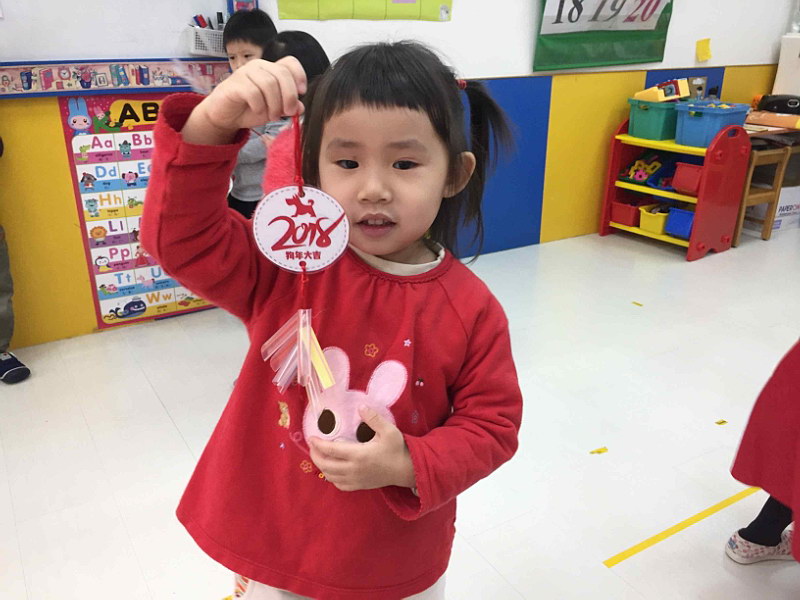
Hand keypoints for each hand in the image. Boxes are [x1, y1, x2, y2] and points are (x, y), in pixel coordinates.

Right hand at [182, 57, 306, 144]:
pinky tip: (257, 111)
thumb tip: (301, 107)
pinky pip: (253, 92)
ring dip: (274, 104)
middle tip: (288, 112)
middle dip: (289, 95)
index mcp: (271, 69)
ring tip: (272, 116)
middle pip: (282, 74)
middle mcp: (259, 66)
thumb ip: (288, 107)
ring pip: (269, 83)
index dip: (299, 75)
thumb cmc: (251, 108)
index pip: (290, 63)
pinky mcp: (234, 84)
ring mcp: (245, 73)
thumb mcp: (275, 110)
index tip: (302, 93)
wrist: (226, 116)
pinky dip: (259, 105)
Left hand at [309, 406, 416, 491]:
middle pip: (326, 465)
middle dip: (315, 455)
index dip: (318, 444)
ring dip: (321, 466)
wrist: (406, 470)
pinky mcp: (359, 486)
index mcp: (359, 455)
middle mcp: (354, 469)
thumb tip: (360, 407)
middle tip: (312, 445)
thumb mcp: (389, 431)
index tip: (311, 437)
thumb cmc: (397, 449)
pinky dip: (330, 477)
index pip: (331, 451)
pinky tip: (331, 470)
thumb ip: (374, 419)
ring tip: (319, 455)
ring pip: (330, 476)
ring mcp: (355, 480)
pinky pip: (339, 485)